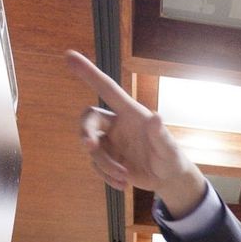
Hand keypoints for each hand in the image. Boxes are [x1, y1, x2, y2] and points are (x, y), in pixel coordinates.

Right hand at [66, 51, 208, 215]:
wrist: (168, 178)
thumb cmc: (171, 158)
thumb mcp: (169, 149)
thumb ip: (161, 134)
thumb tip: (156, 117)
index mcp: (130, 113)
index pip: (106, 88)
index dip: (89, 73)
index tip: (69, 56)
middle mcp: (116, 124)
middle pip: (89, 118)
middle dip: (85, 131)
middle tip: (89, 146)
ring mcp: (110, 141)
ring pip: (92, 148)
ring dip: (105, 165)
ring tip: (125, 178)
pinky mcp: (107, 158)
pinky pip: (96, 165)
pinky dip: (106, 176)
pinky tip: (123, 185)